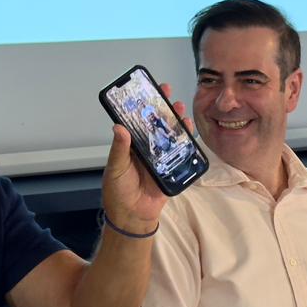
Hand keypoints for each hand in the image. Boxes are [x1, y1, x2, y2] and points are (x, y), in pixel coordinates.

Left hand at [101, 84, 192, 233]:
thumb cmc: (118, 192)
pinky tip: (190, 132)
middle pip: (157, 125)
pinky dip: (187, 143)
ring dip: (177, 123)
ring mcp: (161, 158)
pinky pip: (182, 154)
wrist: (133, 216)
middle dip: (164, 109)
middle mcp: (147, 149)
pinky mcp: (172, 169)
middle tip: (169, 96)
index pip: (138, 121)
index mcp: (132, 146)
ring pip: (171, 136)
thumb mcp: (116, 168)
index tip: (148, 90)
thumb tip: (119, 127)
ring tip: (181, 110)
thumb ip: (120, 149)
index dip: (143, 106)